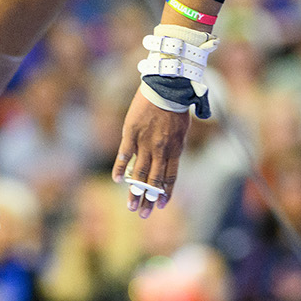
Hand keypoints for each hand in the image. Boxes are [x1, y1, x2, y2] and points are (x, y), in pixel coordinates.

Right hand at [114, 90, 189, 217]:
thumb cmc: (177, 105)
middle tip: (143, 215)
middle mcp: (161, 150)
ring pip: (139, 173)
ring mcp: (145, 142)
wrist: (167, 85)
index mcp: (175, 149)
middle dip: (149, 200)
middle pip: (154, 181)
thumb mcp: (183, 129)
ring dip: (135, 191)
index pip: (170, 178)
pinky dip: (121, 168)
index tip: (160, 206)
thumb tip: (170, 159)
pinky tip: (117, 180)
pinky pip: (125, 154)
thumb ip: (175, 146)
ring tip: (131, 206)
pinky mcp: (131, 133)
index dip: (165, 193)